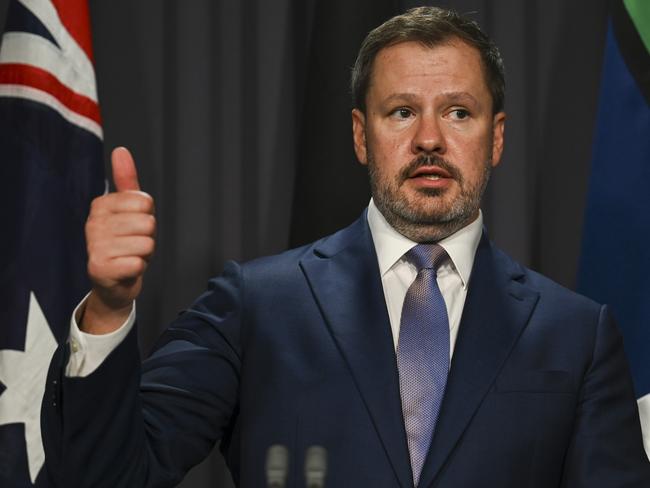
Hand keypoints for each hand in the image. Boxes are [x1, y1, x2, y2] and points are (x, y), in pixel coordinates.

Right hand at [81, 147, 154, 333]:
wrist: (113, 283)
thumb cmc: (125, 244)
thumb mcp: (128, 210)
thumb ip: (126, 181)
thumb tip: (121, 150)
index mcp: (101, 205)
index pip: (145, 202)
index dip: (148, 217)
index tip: (134, 227)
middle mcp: (93, 223)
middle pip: (148, 223)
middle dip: (148, 238)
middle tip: (133, 246)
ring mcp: (94, 246)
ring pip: (146, 243)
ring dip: (144, 254)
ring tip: (130, 257)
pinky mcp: (99, 268)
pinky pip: (138, 263)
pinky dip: (138, 269)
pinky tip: (125, 270)